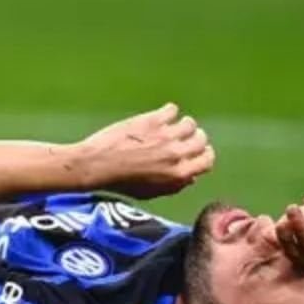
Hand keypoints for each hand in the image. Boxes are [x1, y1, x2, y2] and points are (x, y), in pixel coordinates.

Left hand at [75, 103, 215, 198]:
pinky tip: (160, 116)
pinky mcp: (152, 120)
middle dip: (194, 138)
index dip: (203, 154)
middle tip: (183, 137)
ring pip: (189, 123)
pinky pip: (172, 110)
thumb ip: (174, 186)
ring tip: (170, 126)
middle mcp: (176, 154)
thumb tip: (191, 177)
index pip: (207, 160)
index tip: (196, 151)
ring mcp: (165, 136)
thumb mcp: (150, 193)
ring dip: (182, 124)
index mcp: (179, 174)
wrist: (96, 165)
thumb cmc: (121, 183)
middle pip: (201, 139)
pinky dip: (169, 111)